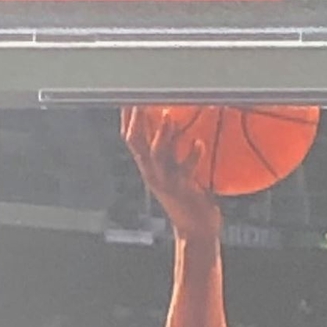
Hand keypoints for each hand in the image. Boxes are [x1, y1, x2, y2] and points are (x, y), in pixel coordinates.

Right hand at [121, 105, 222, 241]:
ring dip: (162, 134)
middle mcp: (152, 172)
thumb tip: (176, 126)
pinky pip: (186, 169)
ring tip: (168, 116)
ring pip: (156, 154)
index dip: (128, 117)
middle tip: (141, 97)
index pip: (131, 138)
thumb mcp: (174, 173)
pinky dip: (192, 155)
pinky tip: (198, 143)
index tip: (131, 94)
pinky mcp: (182, 189)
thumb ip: (172, 153)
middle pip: (135, 141)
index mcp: (148, 167)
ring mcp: (166, 181)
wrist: (195, 232)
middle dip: (136, 119)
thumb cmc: (189, 199)